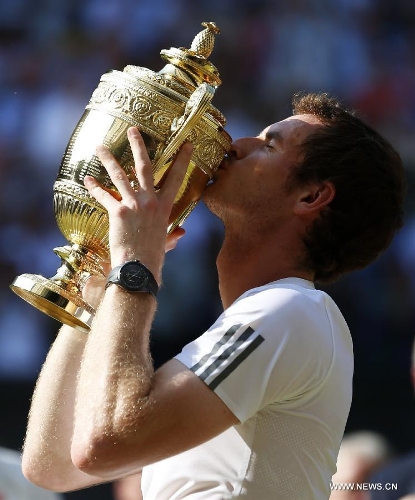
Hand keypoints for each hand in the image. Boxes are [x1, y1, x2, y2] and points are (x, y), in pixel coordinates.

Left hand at [84, 127, 191, 281]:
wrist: (138, 268)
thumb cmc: (153, 258)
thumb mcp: (166, 243)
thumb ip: (173, 234)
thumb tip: (181, 232)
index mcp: (164, 208)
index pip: (176, 179)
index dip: (182, 161)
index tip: (187, 145)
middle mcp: (150, 202)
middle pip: (145, 167)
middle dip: (139, 146)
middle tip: (133, 130)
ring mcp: (133, 204)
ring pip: (120, 175)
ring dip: (109, 159)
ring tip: (100, 146)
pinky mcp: (117, 211)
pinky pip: (104, 195)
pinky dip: (95, 187)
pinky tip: (87, 179)